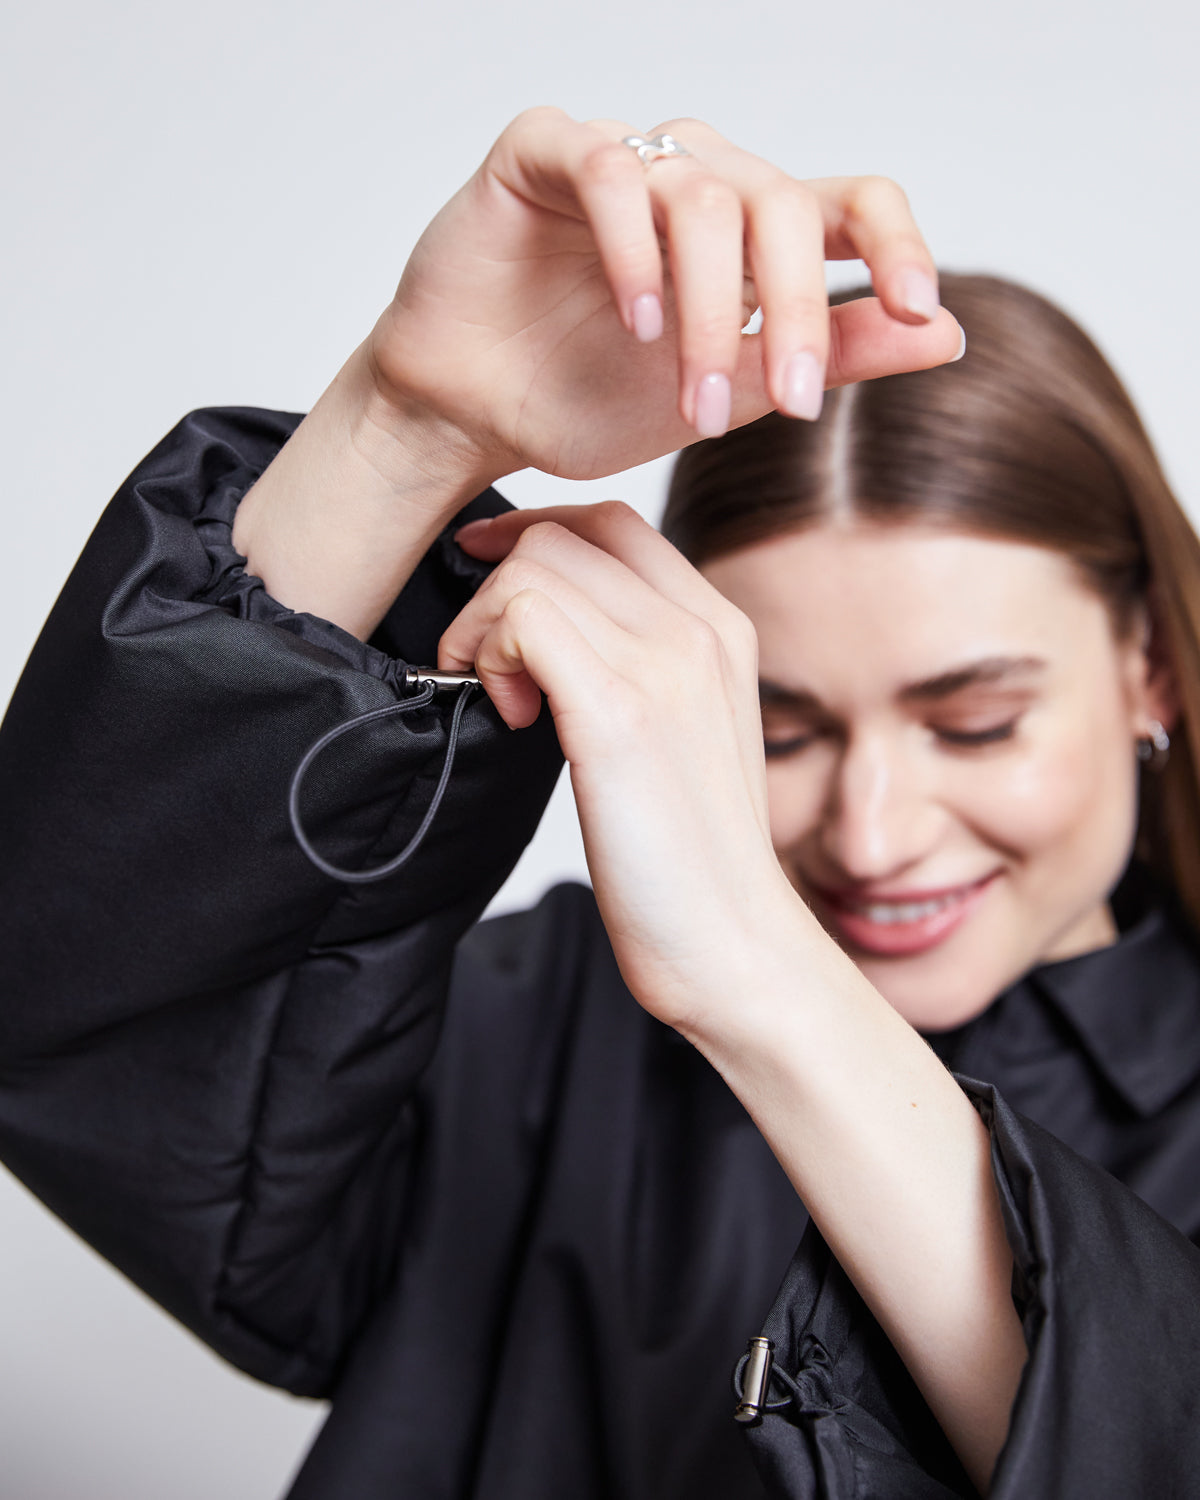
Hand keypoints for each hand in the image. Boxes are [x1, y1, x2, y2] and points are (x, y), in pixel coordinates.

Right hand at [368, 107, 961, 484]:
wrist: (470, 413)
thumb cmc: (586, 398)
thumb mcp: (729, 393)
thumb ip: (831, 356)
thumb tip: (947, 332)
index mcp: (748, 237)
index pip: (849, 201)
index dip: (898, 243)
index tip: (921, 309)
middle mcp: (695, 184)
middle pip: (783, 205)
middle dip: (798, 312)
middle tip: (789, 405)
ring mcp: (623, 161)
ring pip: (706, 197)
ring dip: (712, 312)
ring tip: (696, 401)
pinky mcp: (543, 151)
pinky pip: (609, 169)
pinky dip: (634, 250)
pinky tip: (637, 323)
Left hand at [443, 501, 800, 1023]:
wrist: (732, 944)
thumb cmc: (689, 857)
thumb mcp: (679, 735)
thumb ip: (636, 668)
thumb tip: (542, 631)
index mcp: (720, 628)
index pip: (613, 521)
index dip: (533, 532)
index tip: (487, 576)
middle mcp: (701, 630)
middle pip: (567, 532)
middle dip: (495, 581)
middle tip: (484, 664)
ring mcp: (666, 666)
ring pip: (536, 567)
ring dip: (485, 623)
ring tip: (500, 697)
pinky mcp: (622, 714)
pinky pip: (525, 617)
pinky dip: (490, 652)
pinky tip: (511, 716)